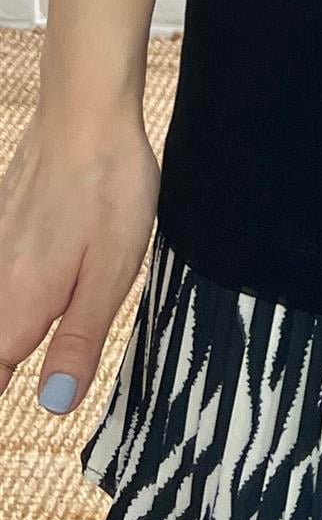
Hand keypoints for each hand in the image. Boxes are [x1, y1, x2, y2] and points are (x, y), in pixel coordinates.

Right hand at [0, 102, 159, 416]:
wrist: (85, 115)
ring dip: (13, 329)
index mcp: (18, 307)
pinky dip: (15, 292)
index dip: (3, 393)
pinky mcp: (1, 224)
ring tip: (44, 327)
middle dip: (5, 363)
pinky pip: (1, 273)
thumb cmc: (108, 191)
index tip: (24, 392)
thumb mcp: (111, 273)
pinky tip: (41, 276)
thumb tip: (54, 404)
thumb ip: (78, 340)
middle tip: (38, 356)